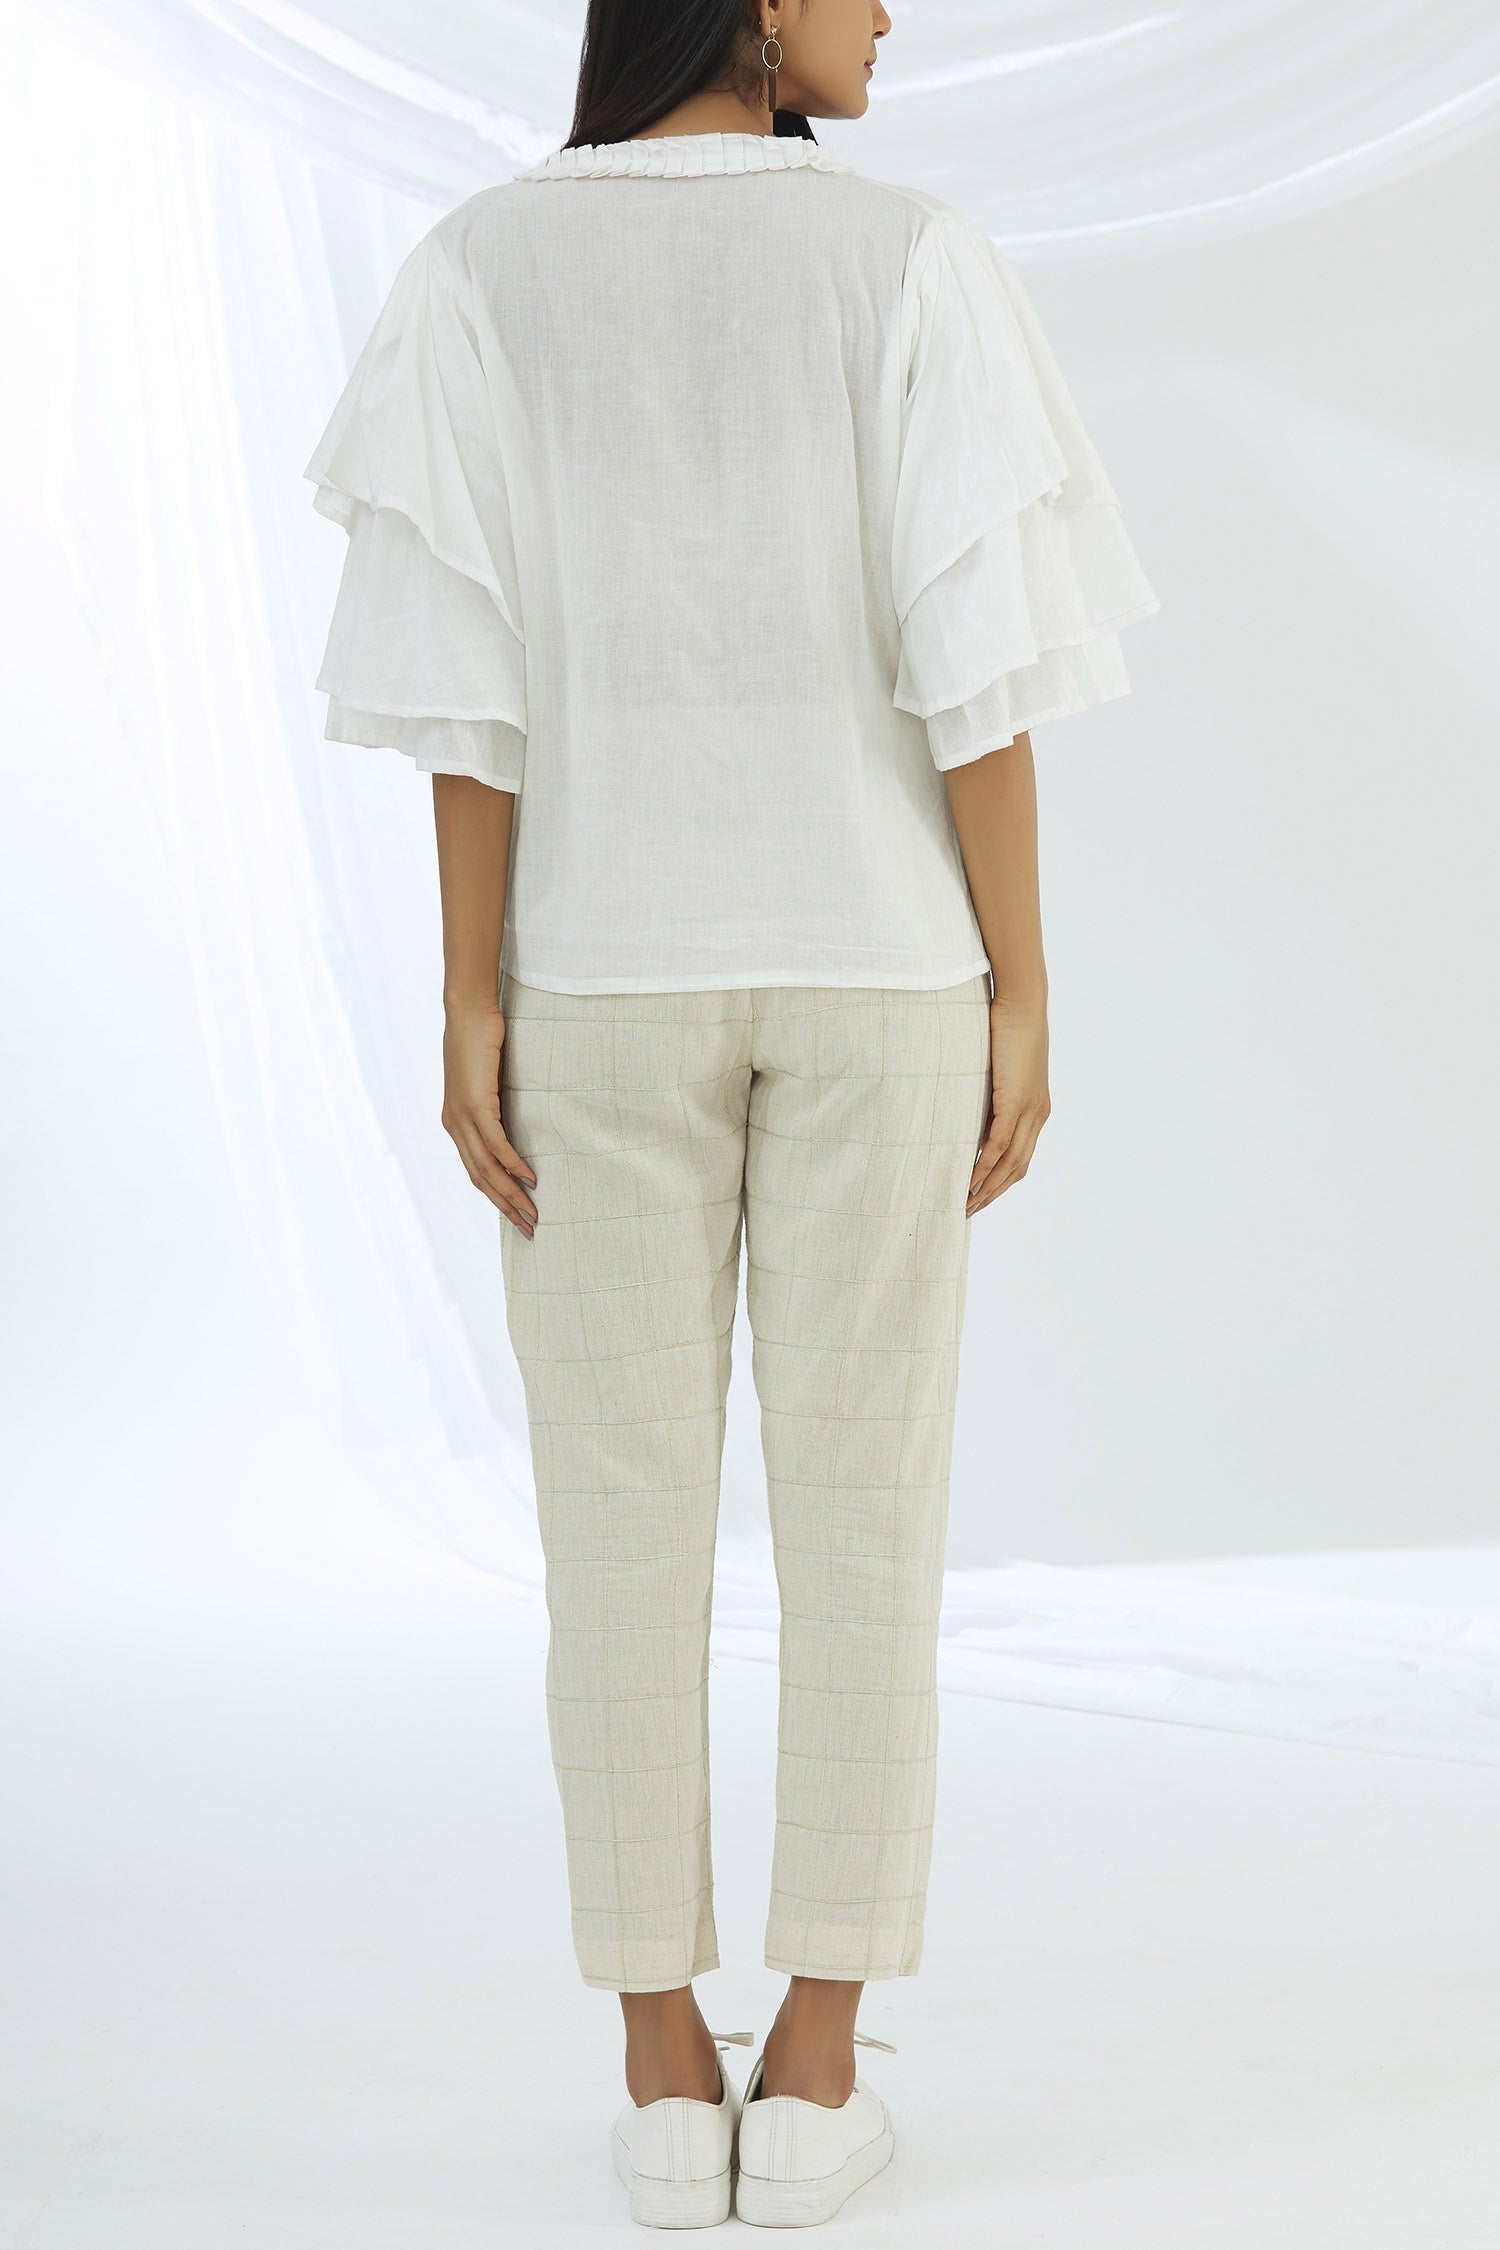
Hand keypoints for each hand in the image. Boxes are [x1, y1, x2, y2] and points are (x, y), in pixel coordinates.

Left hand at [440, 1000, 537, 1234]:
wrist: (468, 1013)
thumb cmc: (480, 1042)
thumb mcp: (488, 1082)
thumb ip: (495, 1107)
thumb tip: (514, 1123)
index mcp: (455, 1124)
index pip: (475, 1171)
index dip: (496, 1197)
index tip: (517, 1216)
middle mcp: (454, 1126)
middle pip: (480, 1178)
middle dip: (505, 1206)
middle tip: (529, 1227)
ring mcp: (462, 1117)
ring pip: (487, 1168)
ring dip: (511, 1194)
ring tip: (532, 1212)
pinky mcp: (475, 1105)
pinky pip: (495, 1144)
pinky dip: (513, 1164)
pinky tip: (530, 1178)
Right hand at [968, 993, 1049, 1214]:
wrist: (1022, 1004)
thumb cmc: (1007, 1028)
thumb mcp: (997, 1068)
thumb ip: (990, 1092)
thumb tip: (968, 1105)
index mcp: (1037, 1110)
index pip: (1021, 1157)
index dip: (1001, 1181)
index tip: (980, 1197)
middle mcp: (1038, 1115)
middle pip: (1017, 1168)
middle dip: (993, 1193)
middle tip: (968, 1211)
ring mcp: (1030, 1111)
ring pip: (1009, 1163)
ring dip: (987, 1187)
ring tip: (965, 1204)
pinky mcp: (1015, 1103)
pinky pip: (998, 1144)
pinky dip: (983, 1166)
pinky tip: (968, 1181)